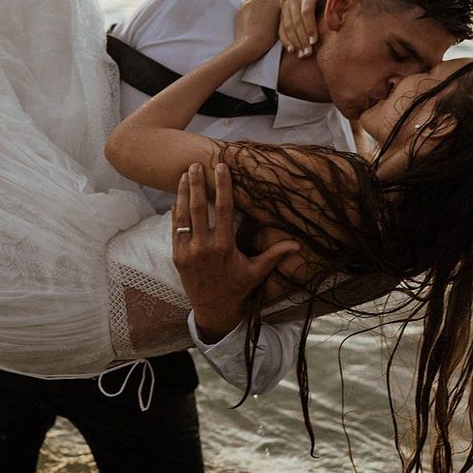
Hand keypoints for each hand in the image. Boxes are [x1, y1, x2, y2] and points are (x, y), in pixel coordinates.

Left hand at [172, 162, 298, 342]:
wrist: (213, 307)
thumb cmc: (237, 287)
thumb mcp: (256, 272)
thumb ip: (274, 255)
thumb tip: (298, 245)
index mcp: (224, 247)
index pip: (225, 209)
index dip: (223, 186)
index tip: (221, 168)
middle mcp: (204, 247)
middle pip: (199, 209)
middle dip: (198, 184)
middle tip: (196, 165)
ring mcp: (188, 251)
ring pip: (183, 216)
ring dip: (183, 194)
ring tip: (184, 174)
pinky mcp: (177, 255)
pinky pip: (175, 229)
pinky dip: (175, 212)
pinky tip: (177, 197)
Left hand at [234, 0, 284, 57]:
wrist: (250, 44)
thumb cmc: (270, 36)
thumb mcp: (282, 23)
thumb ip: (284, 10)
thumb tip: (286, 0)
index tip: (281, 5)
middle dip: (269, 4)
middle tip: (270, 17)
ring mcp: (250, 1)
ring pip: (257, 1)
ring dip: (259, 7)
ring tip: (260, 21)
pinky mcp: (241, 8)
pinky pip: (248, 5)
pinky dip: (250, 10)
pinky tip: (252, 20)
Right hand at [278, 0, 334, 56]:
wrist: (320, 17)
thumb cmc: (330, 9)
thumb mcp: (331, 0)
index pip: (306, 12)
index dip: (310, 27)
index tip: (315, 42)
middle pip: (296, 21)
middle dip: (303, 38)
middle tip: (309, 52)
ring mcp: (285, 8)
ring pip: (287, 27)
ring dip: (296, 42)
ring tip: (303, 55)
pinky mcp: (279, 18)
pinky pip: (280, 31)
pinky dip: (286, 41)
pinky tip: (293, 51)